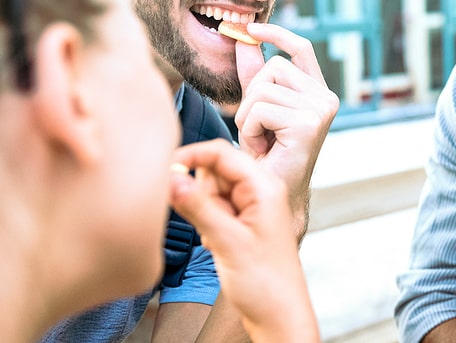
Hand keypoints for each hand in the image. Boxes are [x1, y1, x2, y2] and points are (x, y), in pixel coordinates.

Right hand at [169, 139, 317, 340]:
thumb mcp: (227, 242)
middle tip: (206, 220)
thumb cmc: (266, 284)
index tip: (164, 169)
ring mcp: (252, 206)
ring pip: (211, 189)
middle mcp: (260, 191)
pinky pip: (214, 208)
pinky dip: (208, 221)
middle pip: (214, 169)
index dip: (191, 156)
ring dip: (203, 208)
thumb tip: (171, 178)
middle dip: (199, 190)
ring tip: (216, 236)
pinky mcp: (243, 222)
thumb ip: (198, 207)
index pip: (222, 152)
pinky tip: (217, 242)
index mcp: (265, 186)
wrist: (278, 316)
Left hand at [233, 22, 338, 239]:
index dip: (276, 34)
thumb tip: (244, 37)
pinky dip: (251, 128)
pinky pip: (261, 109)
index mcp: (318, 91)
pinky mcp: (309, 124)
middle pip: (274, 66)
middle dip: (252, 95)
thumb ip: (253, 73)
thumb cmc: (267, 153)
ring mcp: (320, 109)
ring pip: (264, 89)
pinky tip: (263, 147)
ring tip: (260, 139)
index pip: (301, 49)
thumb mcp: (257, 106)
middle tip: (258, 129)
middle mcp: (325, 98)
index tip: (250, 28)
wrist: (274, 193)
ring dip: (249, 115)